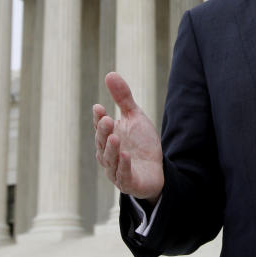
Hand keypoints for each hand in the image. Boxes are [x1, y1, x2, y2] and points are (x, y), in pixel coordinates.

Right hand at [93, 71, 163, 203]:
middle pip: (102, 143)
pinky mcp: (128, 183)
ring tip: (115, 138)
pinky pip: (123, 175)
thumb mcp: (134, 116)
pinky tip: (127, 156)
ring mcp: (116, 170)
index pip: (100, 127)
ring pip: (110, 160)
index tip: (99, 107)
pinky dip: (124, 166)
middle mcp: (108, 155)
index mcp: (108, 138)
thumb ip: (123, 98)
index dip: (99, 118)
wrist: (156, 169)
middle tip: (107, 120)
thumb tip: (110, 74)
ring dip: (111, 150)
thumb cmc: (141, 142)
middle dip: (104, 132)